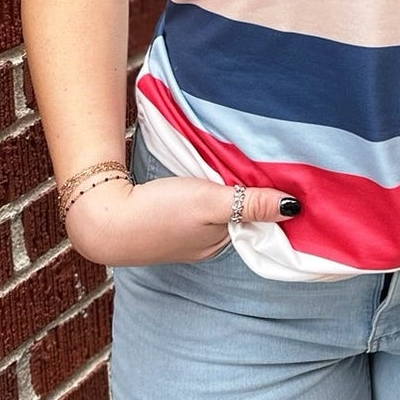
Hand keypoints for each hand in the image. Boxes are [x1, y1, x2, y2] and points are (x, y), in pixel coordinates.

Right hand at [64, 172, 299, 267]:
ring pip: (218, 206)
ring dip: (225, 187)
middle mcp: (207, 241)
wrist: (103, 217)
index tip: (280, 170)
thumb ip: (251, 203)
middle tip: (259, 158)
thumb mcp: (211, 203)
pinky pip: (198, 203)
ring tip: (233, 160)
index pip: (257, 217)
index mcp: (222, 241)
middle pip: (239, 211)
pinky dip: (204, 188)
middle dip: (250, 190)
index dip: (268, 195)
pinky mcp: (167, 219)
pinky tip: (201, 172)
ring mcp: (186, 233)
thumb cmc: (159, 212)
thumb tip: (295, 206)